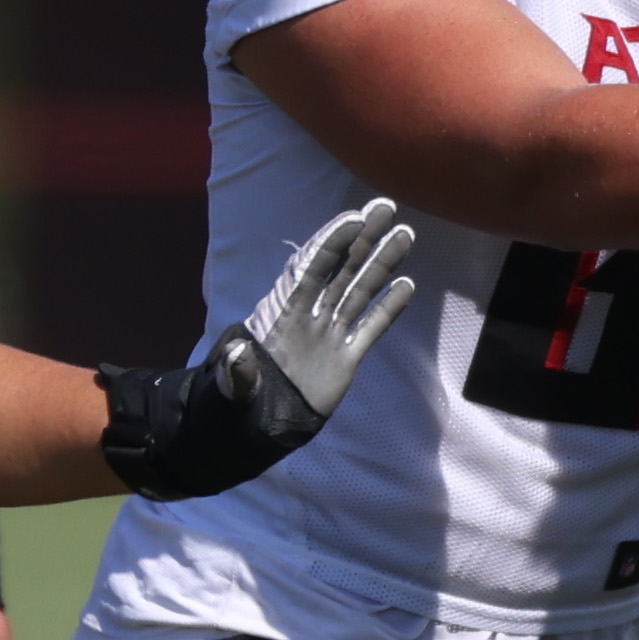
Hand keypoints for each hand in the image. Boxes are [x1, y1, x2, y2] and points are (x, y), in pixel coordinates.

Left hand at [99, 197, 416, 501]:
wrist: (252, 432)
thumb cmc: (235, 406)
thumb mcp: (231, 390)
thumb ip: (238, 371)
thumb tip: (239, 352)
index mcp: (281, 314)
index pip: (310, 269)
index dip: (330, 244)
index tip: (352, 220)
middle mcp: (309, 316)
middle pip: (341, 269)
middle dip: (362, 238)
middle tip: (386, 207)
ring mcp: (329, 336)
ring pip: (360, 292)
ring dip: (382, 264)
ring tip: (406, 235)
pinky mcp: (344, 360)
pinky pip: (370, 329)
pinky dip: (388, 308)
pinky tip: (407, 284)